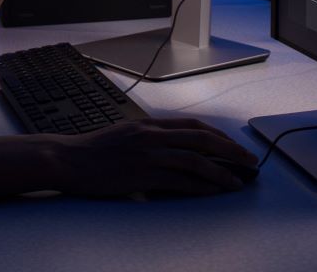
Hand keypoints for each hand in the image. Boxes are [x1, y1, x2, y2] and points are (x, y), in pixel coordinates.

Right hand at [51, 118, 259, 196]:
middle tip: (248, 161)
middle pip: (202, 139)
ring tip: (237, 181)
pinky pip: (180, 181)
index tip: (233, 145)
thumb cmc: (92, 150)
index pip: (192, 125)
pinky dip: (201, 187)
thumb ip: (147, 137)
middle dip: (230, 150)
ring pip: (196, 160)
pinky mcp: (143, 175)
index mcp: (148, 125)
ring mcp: (148, 155)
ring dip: (221, 172)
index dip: (218, 135)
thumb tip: (168, 146)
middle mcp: (152, 136)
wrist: (68, 159)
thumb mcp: (123, 133)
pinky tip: (213, 191)